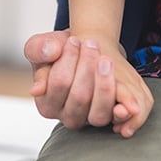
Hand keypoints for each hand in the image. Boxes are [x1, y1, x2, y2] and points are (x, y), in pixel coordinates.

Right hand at [24, 31, 151, 136]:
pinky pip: (117, 116)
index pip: (59, 83)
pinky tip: (122, 87)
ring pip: (99, 110)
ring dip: (105, 82)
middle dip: (88, 66)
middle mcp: (66, 117)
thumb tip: (49, 54)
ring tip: (106, 58)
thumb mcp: (39, 46)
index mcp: (46, 104)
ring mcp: (88, 121)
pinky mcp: (108, 119)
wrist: (81, 55)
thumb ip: (38, 49)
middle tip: (92, 43)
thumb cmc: (57, 53)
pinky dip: (122, 103)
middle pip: (80, 96)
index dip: (68, 60)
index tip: (74, 40)